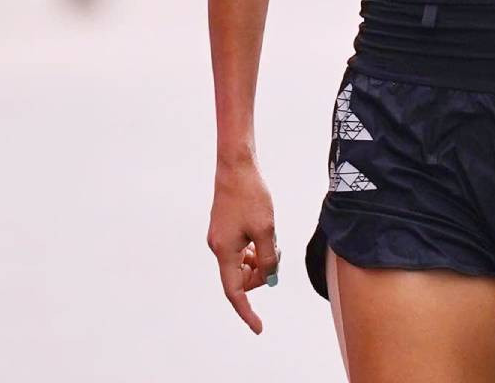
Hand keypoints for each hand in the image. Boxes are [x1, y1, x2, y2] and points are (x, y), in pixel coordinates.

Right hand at [207, 156, 279, 333]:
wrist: (236, 167)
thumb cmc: (251, 196)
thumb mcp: (266, 229)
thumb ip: (268, 258)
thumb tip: (270, 279)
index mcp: (224, 251)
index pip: (234, 292)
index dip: (246, 311)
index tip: (258, 328)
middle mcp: (218, 248)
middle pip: (240, 278)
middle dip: (261, 274)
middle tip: (277, 256)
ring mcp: (220, 239)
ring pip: (242, 263)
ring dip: (260, 260)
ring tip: (272, 241)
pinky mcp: (224, 230)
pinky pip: (240, 251)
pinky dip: (254, 249)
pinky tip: (264, 235)